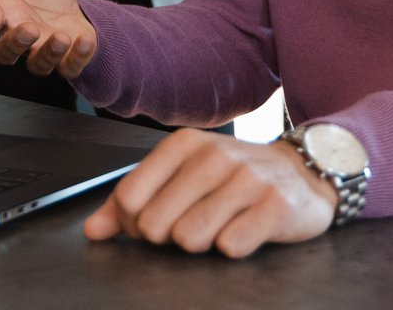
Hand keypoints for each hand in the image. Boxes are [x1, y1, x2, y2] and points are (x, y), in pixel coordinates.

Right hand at [0, 0, 96, 77]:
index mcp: (4, 12)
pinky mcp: (67, 59)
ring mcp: (42, 51)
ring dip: (48, 52)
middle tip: (29, 28)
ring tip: (60, 36)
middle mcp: (20, 36)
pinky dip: (78, 56)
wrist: (71, 7)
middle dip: (16, 43)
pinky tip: (84, 40)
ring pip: (37, 64)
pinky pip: (71, 66)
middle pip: (6, 53)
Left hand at [84, 130, 337, 257]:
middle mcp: (213, 155)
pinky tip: (242, 232)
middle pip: (155, 223)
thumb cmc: (231, 178)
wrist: (300, 173)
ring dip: (199, 244)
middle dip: (165, 238)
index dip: (131, 225)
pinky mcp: (276, 204)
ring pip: (190, 236)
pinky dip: (232, 247)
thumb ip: (132, 201)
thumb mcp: (180, 177)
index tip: (149, 226)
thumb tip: (92, 230)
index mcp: (183, 144)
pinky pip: (232, 245)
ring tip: (215, 229)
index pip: (128, 197)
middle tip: (187, 229)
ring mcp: (246, 177)